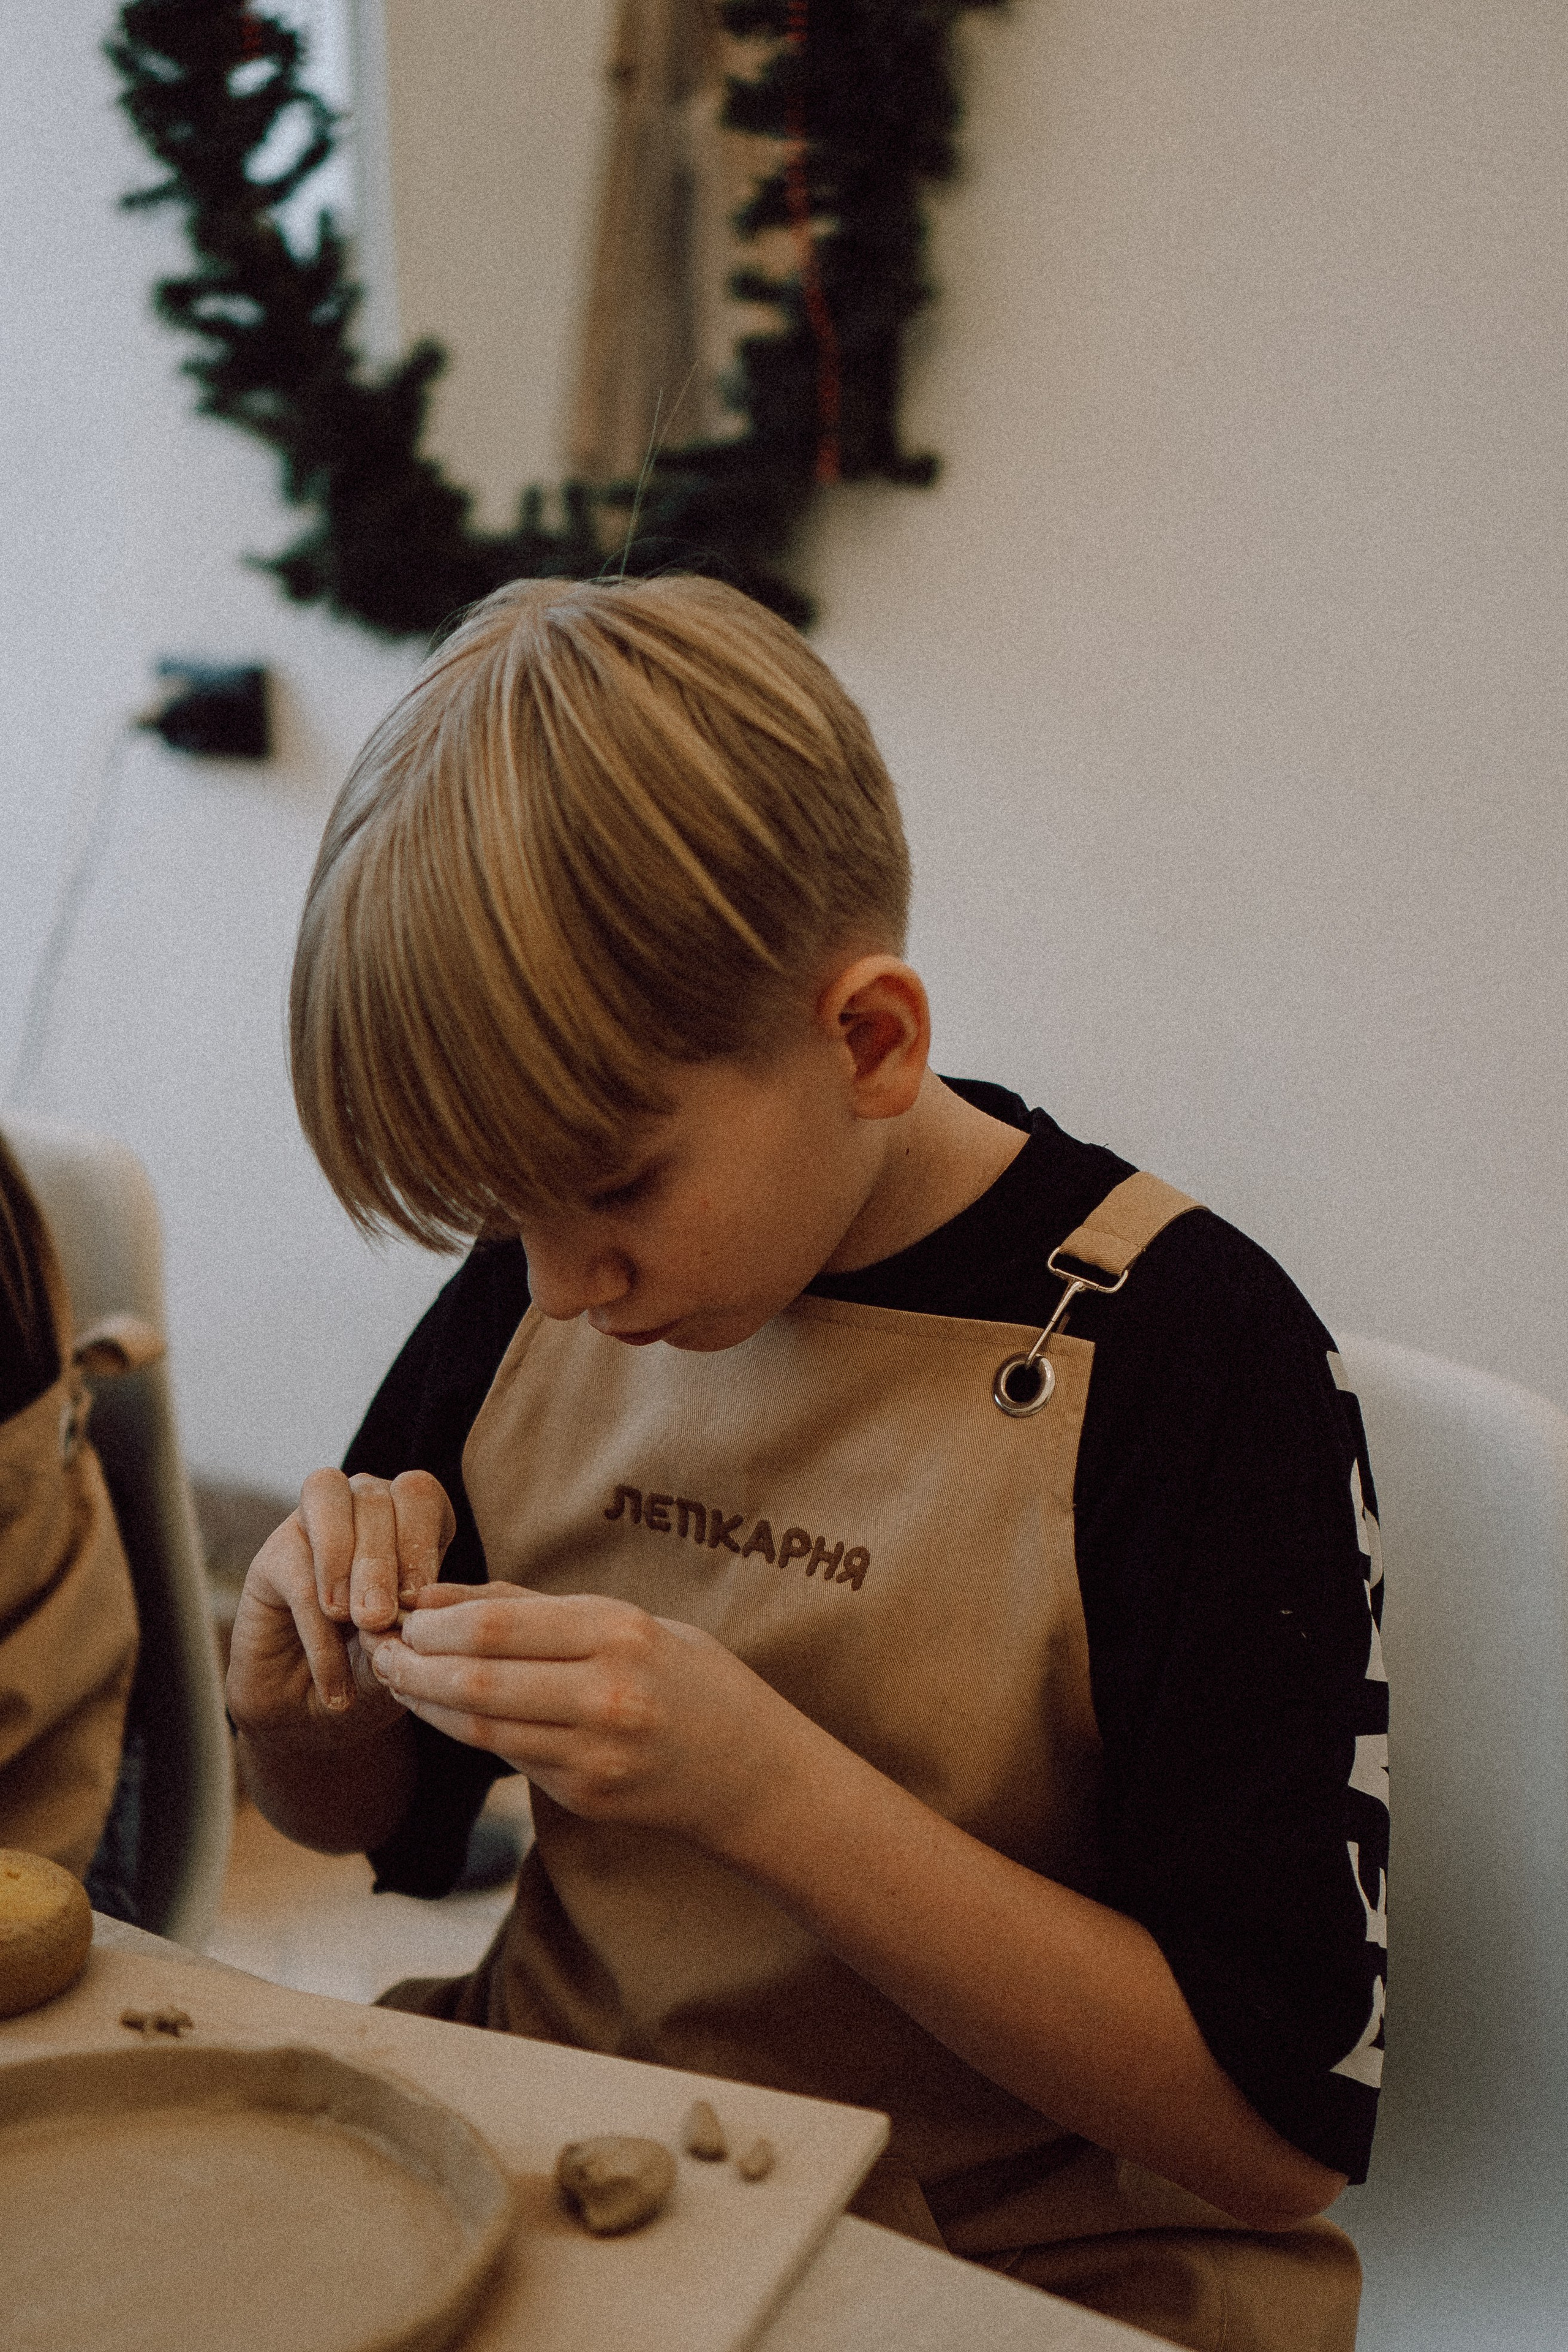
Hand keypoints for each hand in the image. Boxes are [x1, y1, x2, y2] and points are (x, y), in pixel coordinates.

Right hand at [226, 1468, 455, 1740]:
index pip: (418, 1494)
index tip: (419, 1598)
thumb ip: (410, 1625)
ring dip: (348, 1565)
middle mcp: (359, 1506)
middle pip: (373, 1499)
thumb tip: (409, 1610)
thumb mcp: (404, 1649)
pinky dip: (319, 1631)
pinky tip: (333, 1677)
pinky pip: (297, 1576)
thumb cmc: (370, 1667)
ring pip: (329, 1506)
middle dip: (382, 1561)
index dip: (420, 1539)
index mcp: (407, 1518)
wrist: (309, 1707)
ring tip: (362, 1623)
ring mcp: (311, 1524)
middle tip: (382, 1618)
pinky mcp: (271, 1558)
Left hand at [365, 1585, 798, 1847]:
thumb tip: (438, 1596)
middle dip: (414, 1663)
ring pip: (480, 1726)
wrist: (751, 1774)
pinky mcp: (584, 1796)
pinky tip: (443, 1711)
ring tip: (396, 1679)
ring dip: (425, 1702)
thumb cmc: (691, 1680)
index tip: (403, 1613)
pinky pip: (507, 1757)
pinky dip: (465, 1731)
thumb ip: (536, 1610)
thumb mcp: (631, 1622)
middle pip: (477, 1677)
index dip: (434, 1621)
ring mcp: (595, 1754)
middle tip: (380, 1649)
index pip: (498, 1625)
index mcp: (621, 1635)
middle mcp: (606, 1696)